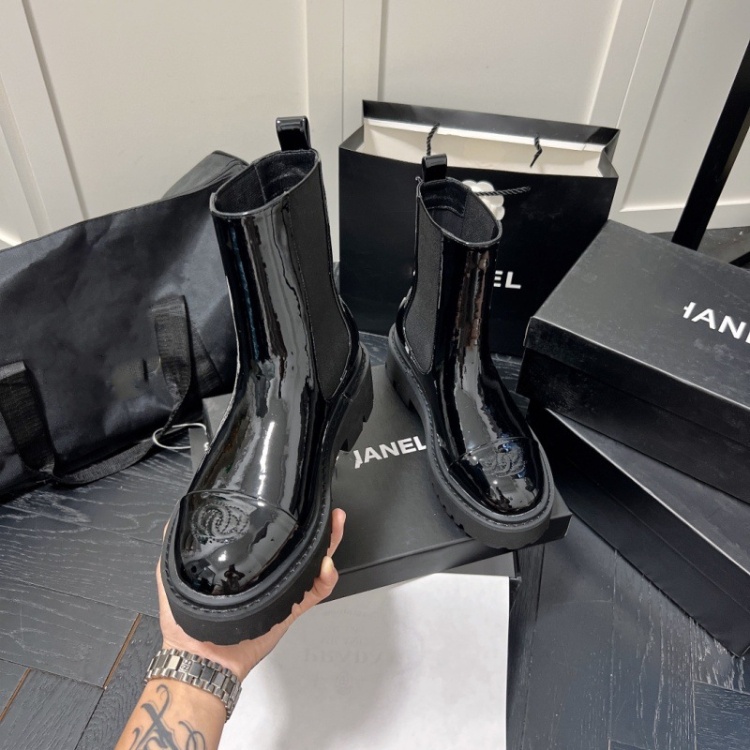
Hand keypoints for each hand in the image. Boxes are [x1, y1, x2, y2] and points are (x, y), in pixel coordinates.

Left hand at [156, 508, 345, 681]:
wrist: (202, 659)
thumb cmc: (188, 622)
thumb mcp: (176, 576)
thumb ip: (176, 548)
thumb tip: (173, 519)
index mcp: (245, 564)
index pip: (271, 534)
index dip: (287, 517)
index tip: (295, 500)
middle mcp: (267, 573)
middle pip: (299, 544)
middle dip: (317, 526)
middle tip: (326, 511)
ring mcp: (282, 590)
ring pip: (314, 563)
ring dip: (329, 544)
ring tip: (335, 527)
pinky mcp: (290, 608)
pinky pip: (315, 593)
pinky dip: (326, 579)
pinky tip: (326, 565)